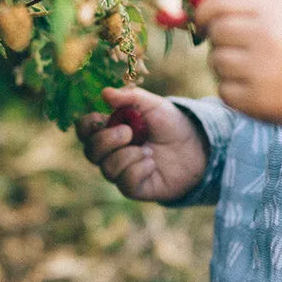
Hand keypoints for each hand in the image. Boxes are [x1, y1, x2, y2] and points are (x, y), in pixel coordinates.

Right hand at [75, 87, 208, 201]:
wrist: (197, 147)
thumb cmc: (172, 124)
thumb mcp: (153, 105)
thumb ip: (130, 97)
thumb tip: (105, 93)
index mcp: (111, 129)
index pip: (84, 130)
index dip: (86, 126)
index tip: (101, 118)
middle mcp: (112, 152)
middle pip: (90, 152)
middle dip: (106, 141)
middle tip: (129, 132)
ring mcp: (122, 171)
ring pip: (107, 169)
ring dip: (128, 156)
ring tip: (148, 150)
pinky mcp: (135, 188)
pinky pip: (125, 183)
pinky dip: (139, 170)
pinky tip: (152, 164)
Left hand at [194, 0, 281, 153]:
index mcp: (273, 7)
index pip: (219, 2)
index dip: (205, 10)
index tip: (206, 20)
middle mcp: (266, 35)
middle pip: (216, 30)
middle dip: (220, 38)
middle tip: (236, 45)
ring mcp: (260, 69)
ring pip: (216, 60)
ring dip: (226, 64)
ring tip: (251, 66)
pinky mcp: (254, 99)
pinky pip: (223, 89)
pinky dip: (233, 89)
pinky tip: (256, 86)